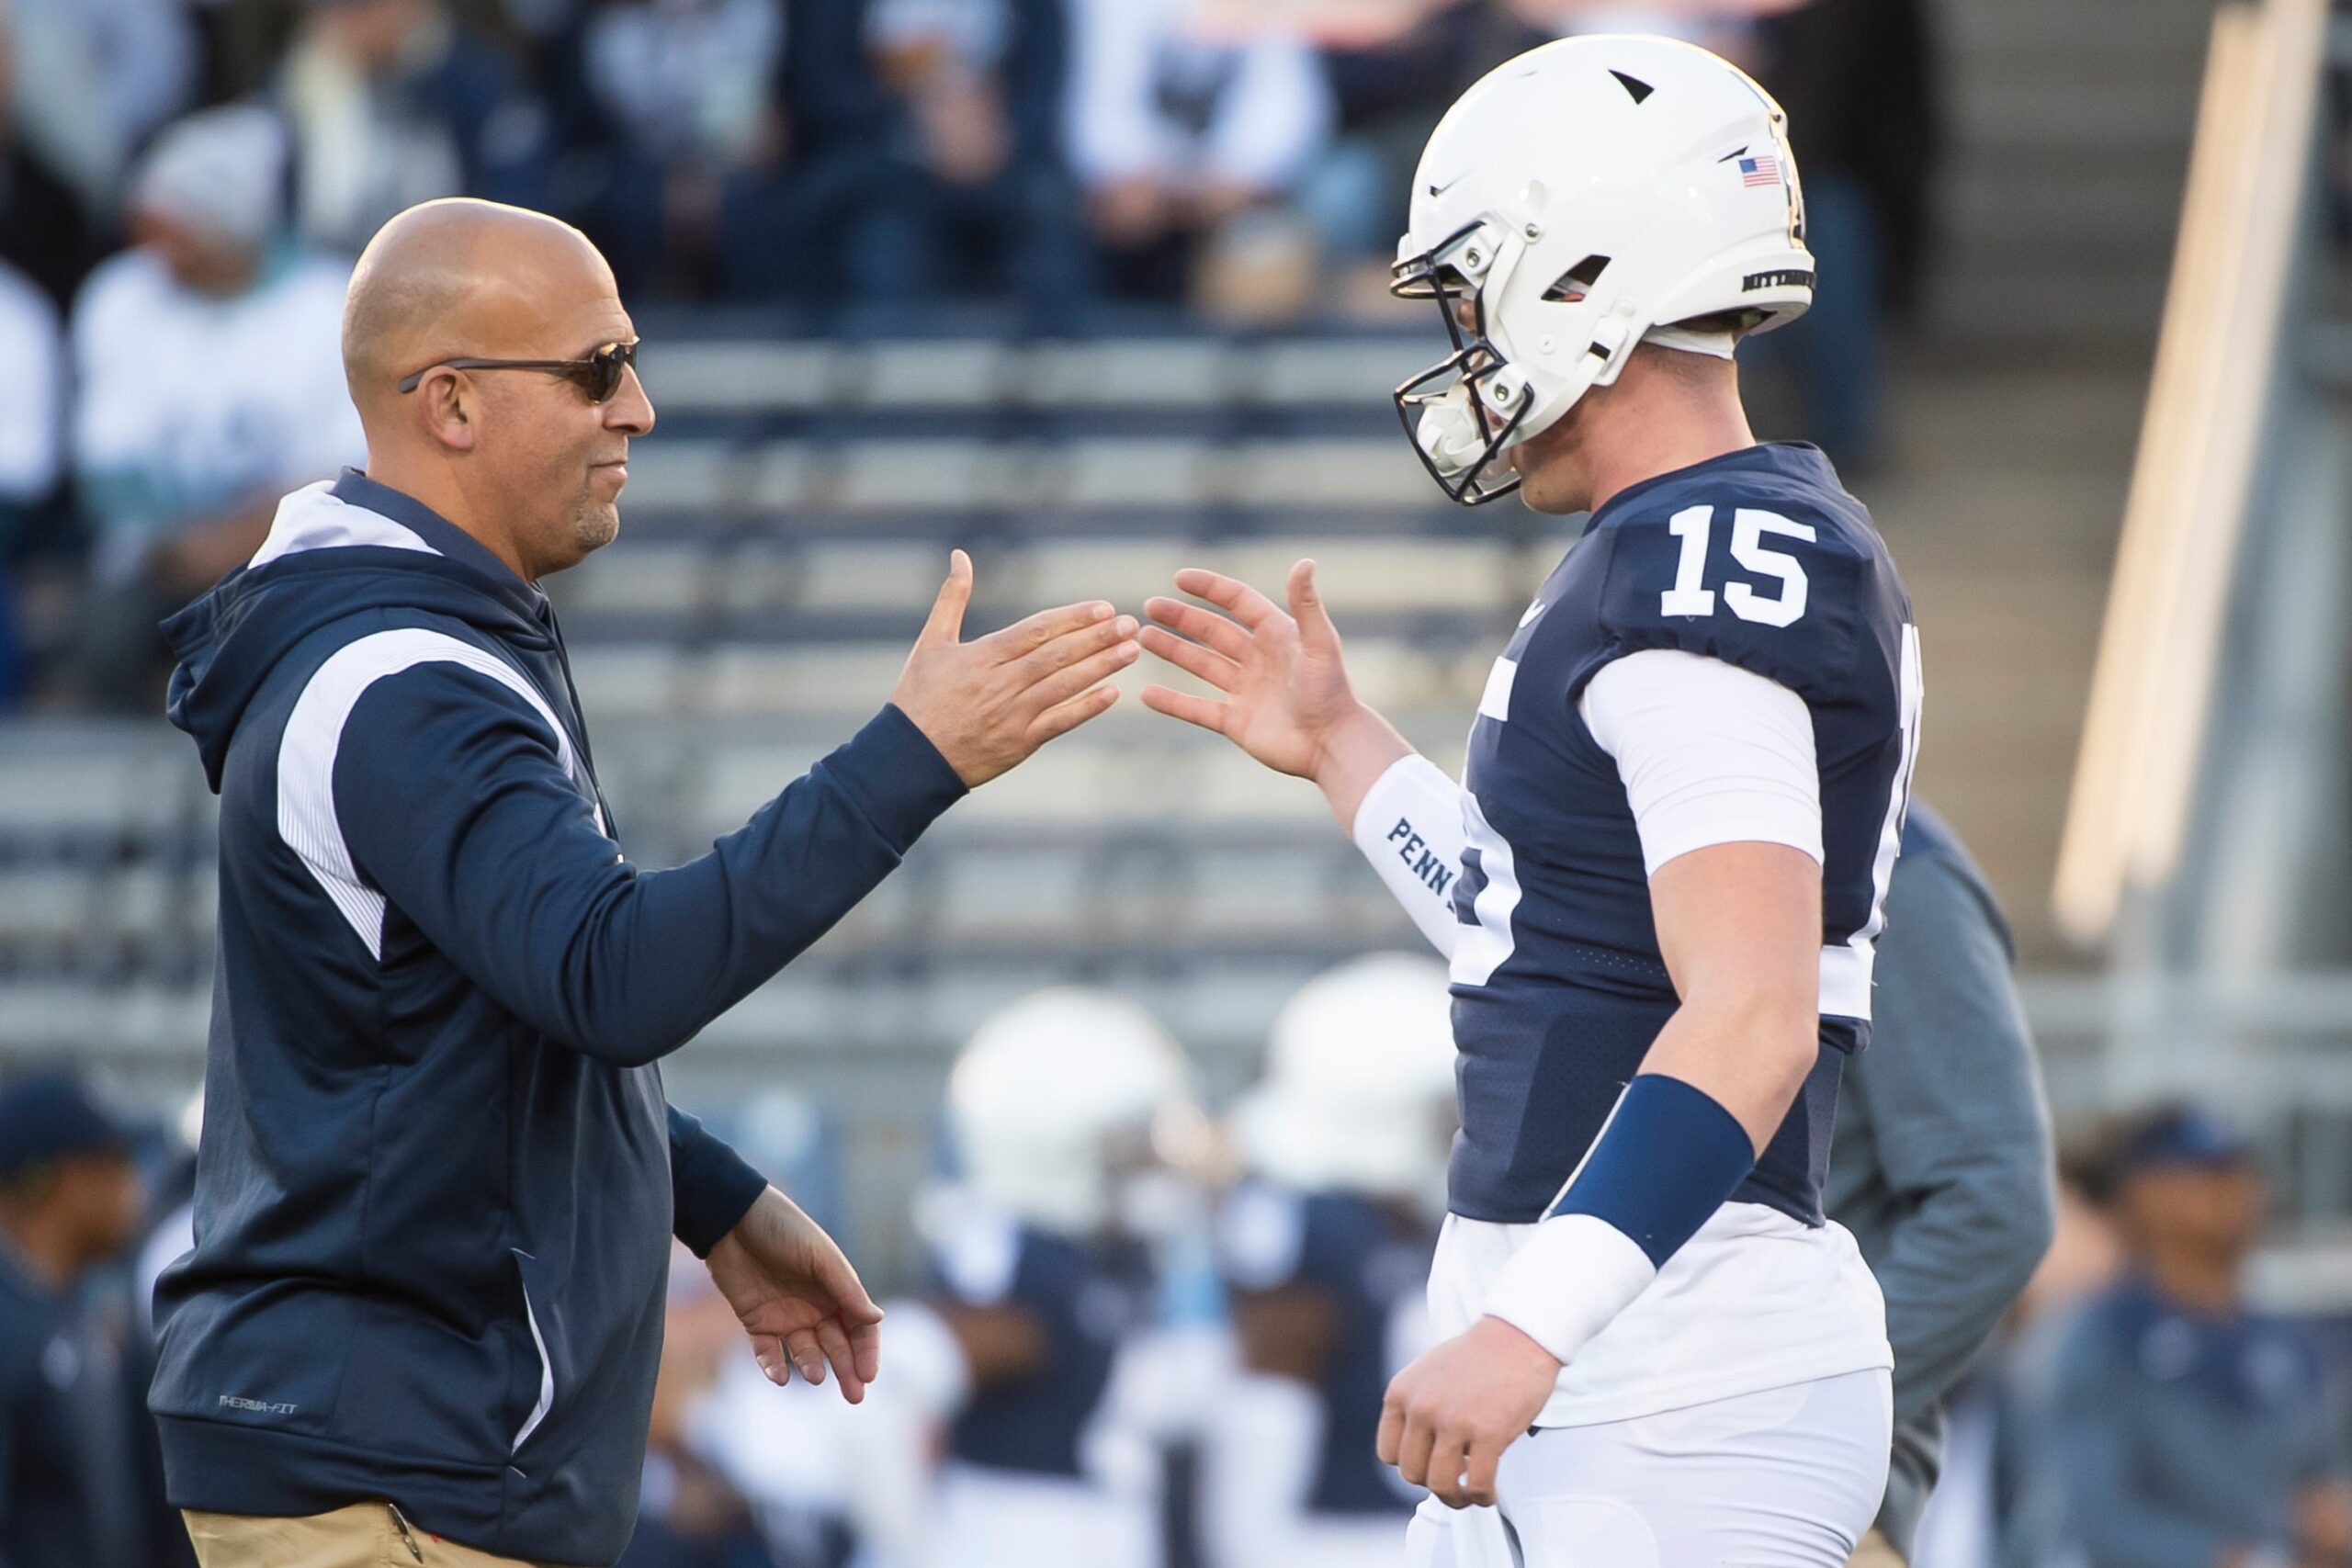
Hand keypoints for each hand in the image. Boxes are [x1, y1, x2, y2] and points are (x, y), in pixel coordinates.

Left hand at [705, 1186, 882, 1402]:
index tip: (868, 1375)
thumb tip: (877, 1318)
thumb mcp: (819, 1256)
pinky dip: (774, 1366)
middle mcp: (815, 1305)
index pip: (860, 1327)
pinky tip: (779, 1376)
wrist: (732, 1217)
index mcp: (836, 1288)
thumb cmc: (783, 1228)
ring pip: (805, 1352)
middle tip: (854, 1396)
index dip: (867, 1351)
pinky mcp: (755, 1321)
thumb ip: (846, 1289)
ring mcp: (785, 1315)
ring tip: (814, 1375)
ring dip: (812, 1366)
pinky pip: (767, 1352)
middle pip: (837, 1345)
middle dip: (847, 1370)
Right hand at [891, 550, 1138, 786]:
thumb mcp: (931, 642)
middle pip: (1057, 655)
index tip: (1104, 607)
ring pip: (1063, 686)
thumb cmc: (919, 696)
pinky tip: (1113, 693)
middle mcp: (1001, 682)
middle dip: (1097, 638)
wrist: (909, 757)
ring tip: (1131, 651)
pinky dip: (1086, 708)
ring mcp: (1012, 714)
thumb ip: (952, 598)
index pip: (1036, 630)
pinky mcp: (1019, 743)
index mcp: (982, 655)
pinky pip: (1059, 723)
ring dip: (1101, 667)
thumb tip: (960, 555)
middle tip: (1131, 624)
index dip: (1073, 618)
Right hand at [1140, 560, 1411, 824]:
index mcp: (1276, 635)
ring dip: (1173, 651)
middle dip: (1181, 618)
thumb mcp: (1320, 645)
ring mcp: (1245, 691)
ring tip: (1143, 638)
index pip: (1237, 602)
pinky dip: (1172, 702)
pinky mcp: (1237, 722)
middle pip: (1213, 631)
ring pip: (1201, 665)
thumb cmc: (1331, 693)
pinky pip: (1197, 709)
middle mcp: (1258, 660)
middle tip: (1150, 606)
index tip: (1180, 578)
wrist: (1332, 746)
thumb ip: (1307, 605)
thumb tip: (1305, 561)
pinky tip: (1146, 693)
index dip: (1210, 588)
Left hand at [1377, 1315, 1558, 1508]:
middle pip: (1413, 1474)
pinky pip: (1477, 1484)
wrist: (1517, 1336)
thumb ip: (1415, 1407)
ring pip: (1441, 1485)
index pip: (1388, 1453)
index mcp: (1401, 1393)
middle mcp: (1422, 1408)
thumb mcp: (1426, 1374)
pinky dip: (1482, 1497)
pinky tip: (1489, 1494)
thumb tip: (1418, 1451)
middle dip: (1434, 1483)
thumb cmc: (1477, 1356)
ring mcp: (1454, 1421)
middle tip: (1455, 1482)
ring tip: (1470, 1495)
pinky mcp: (1488, 1432)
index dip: (1411, 1465)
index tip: (1430, 1465)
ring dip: (1457, 1499)